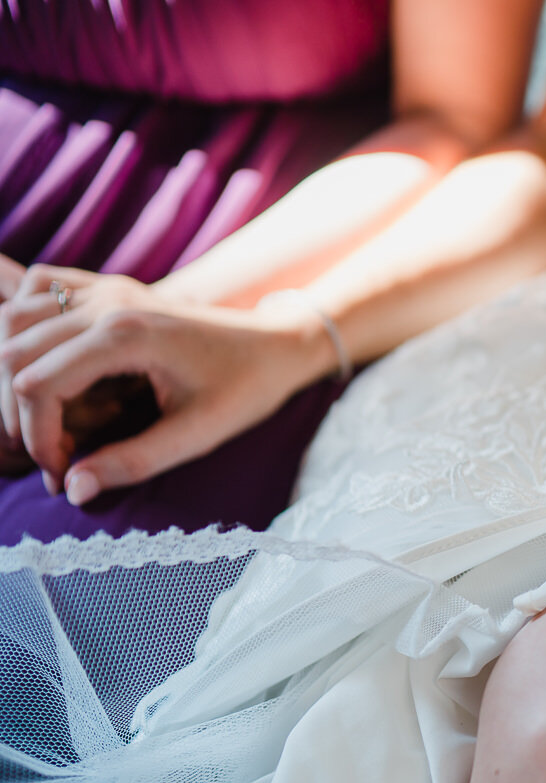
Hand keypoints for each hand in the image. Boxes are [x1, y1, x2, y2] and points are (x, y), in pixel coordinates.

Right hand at [0, 264, 331, 500]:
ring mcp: (103, 288)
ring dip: (13, 373)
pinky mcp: (106, 287)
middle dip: (18, 413)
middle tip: (52, 456)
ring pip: (12, 320)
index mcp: (125, 335)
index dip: (37, 437)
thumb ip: (134, 462)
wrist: (277, 343)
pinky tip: (45, 367)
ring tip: (47, 421)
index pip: (37, 385)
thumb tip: (74, 490)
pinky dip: (22, 326)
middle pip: (12, 353)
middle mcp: (105, 302)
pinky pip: (37, 289)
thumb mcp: (199, 434)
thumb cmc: (247, 388)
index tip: (61, 473)